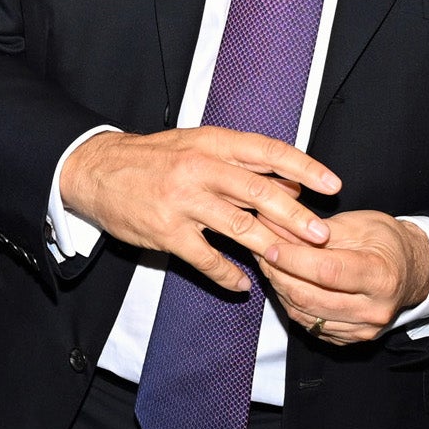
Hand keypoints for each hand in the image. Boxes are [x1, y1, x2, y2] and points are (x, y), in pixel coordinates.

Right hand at [57, 126, 341, 292]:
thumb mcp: (197, 146)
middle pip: (258, 191)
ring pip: (237, 226)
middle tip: (322, 234)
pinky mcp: (166, 231)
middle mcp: (200, 168)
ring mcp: (182, 201)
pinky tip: (242, 285)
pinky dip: (227, 274)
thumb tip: (291, 180)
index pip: (267, 151)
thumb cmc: (154, 158)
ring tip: (291, 261)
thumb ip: (241, 161)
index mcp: (211, 142)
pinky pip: (206, 258)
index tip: (332, 184)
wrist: (96, 170)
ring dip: (269, 246)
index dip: (304, 167)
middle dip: (295, 215)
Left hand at [257, 212, 428, 345]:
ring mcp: (363, 329)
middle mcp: (374, 309)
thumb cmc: (386, 242)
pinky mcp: (351, 339)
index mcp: (381, 276)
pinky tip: (285, 283)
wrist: (411, 272)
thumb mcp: (359, 224)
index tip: (270, 246)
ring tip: (269, 266)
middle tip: (261, 253)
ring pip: (305, 314)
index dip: (293, 260)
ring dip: (280, 289)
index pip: (328, 272)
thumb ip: (317, 229)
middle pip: (311, 297)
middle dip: (278, 274)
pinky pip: (309, 325)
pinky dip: (292, 303)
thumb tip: (275, 225)